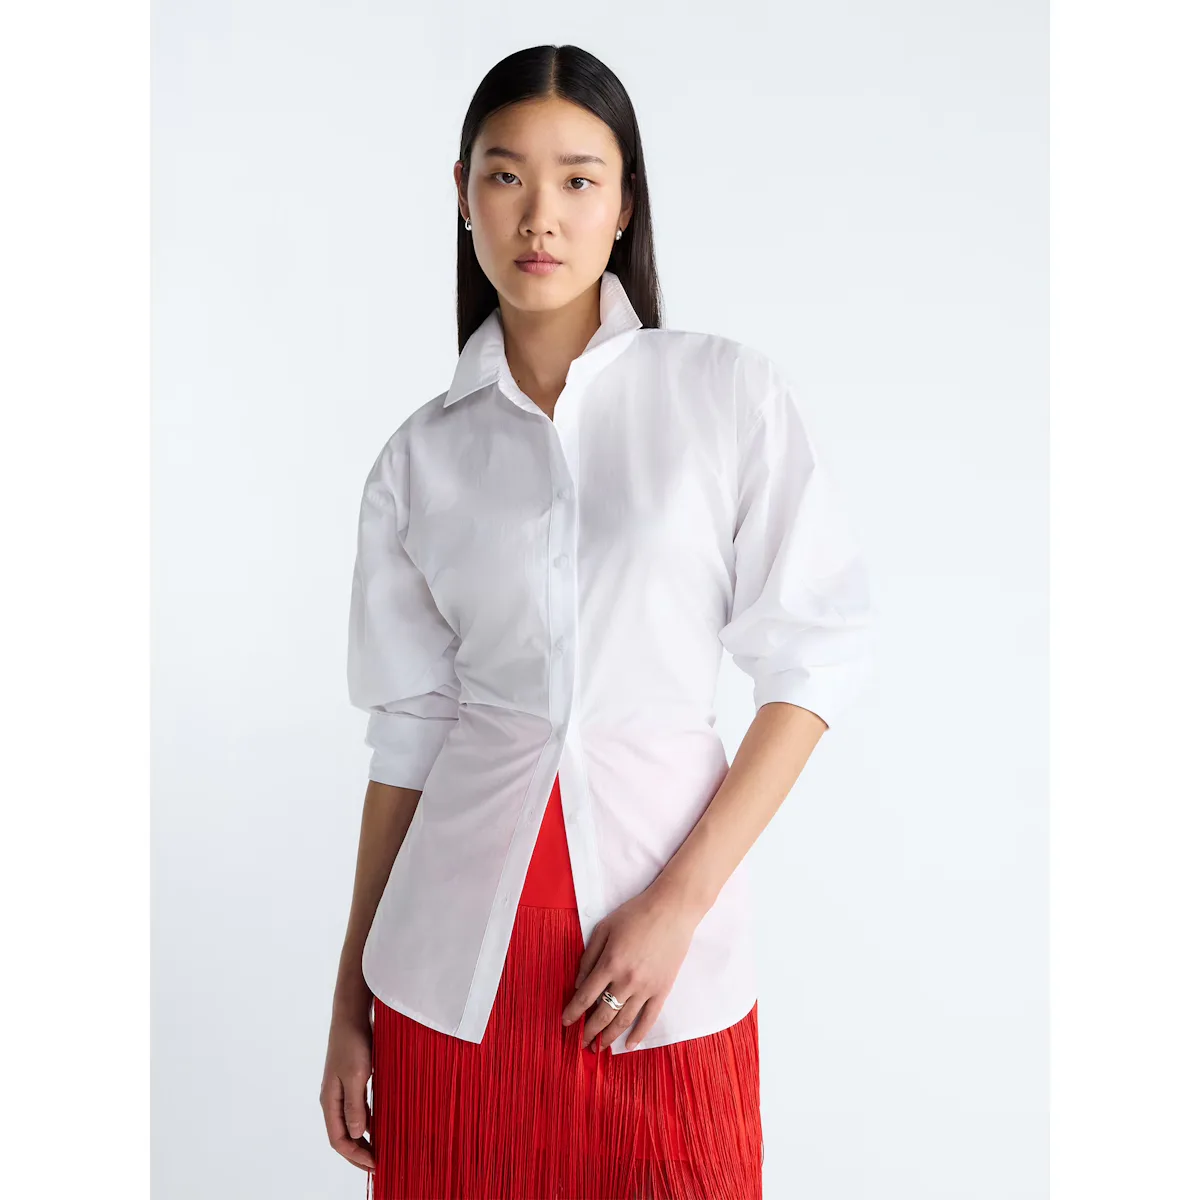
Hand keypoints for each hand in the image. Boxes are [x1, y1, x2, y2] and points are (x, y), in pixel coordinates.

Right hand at [319, 1009, 374, 1173]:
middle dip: (359, 1152)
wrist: (352, 1014)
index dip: (355, 1155)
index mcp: (329, 1101)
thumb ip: (354, 1106)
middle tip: (380, 1164)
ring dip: (365, 1138)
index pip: (338, 1140)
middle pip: (343, 1135)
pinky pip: (359, 1109)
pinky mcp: (353, 1080)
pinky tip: (382, 1124)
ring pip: (352, 1123)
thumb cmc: (353, 1042)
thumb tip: (355, 1134)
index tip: (375, 1165)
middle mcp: (333, 1099)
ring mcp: (342, 1090)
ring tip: (382, 1149)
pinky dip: (369, 1121)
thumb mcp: (356, 1075)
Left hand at [561, 878, 703, 1050]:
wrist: (672, 911)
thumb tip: (578, 984)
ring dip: (609, 1037)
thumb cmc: (636, 914)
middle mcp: (626, 980)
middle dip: (589, 1031)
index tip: (565, 1023)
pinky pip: (649, 1018)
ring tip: (599, 1048)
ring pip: (623, 1021)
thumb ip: (589, 956)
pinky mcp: (663, 990)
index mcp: (609, 963)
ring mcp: (646, 988)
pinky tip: (629, 1046)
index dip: (573, 1012)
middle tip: (580, 1044)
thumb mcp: (604, 928)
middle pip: (602, 1014)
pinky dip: (638, 1034)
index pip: (585, 996)